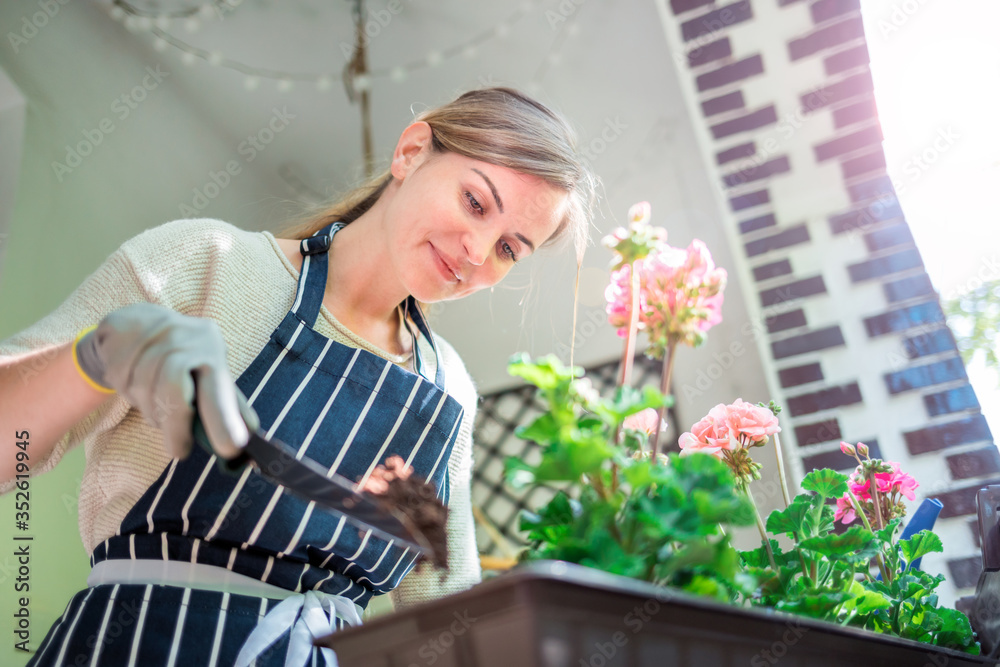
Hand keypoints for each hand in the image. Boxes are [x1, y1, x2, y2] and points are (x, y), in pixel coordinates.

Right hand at [75, 303, 258, 459]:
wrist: (137, 323)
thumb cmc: (181, 358)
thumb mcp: (209, 374)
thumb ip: (227, 404)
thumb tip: (252, 438)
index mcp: (212, 349)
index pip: (218, 388)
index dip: (224, 419)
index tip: (231, 448)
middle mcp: (184, 336)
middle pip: (173, 388)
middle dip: (176, 424)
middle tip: (178, 451)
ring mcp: (149, 331)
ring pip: (143, 388)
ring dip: (149, 409)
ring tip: (155, 408)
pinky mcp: (120, 330)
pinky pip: (119, 376)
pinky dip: (128, 393)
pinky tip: (135, 386)